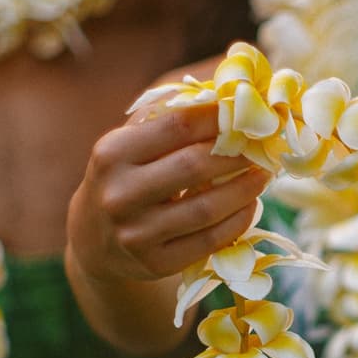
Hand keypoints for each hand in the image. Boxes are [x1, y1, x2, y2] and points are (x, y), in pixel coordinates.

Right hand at [68, 103, 271, 291]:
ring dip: (244, 189)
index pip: (177, 126)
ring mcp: (136, 234)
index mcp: (112, 153)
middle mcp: (120, 194)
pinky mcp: (156, 264)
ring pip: (206, 208)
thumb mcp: (129, 145)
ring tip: (263, 175)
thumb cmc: (124, 178)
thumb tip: (224, 94)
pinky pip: (209, 241)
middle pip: (194, 166)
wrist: (94, 238)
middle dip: (237, 154)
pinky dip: (238, 221)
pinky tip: (250, 205)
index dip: (218, 117)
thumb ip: (168, 120)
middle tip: (262, 146)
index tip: (245, 112)